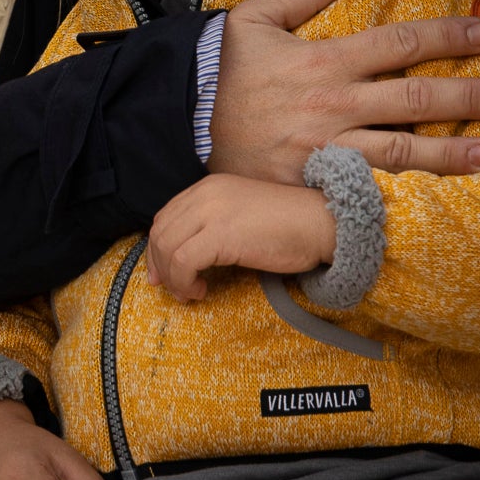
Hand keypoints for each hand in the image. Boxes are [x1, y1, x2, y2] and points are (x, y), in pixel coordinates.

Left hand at [148, 175, 335, 299]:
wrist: (322, 223)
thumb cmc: (289, 225)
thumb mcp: (240, 214)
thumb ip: (213, 223)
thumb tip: (188, 252)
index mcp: (208, 187)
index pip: (166, 217)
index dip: (158, 248)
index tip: (163, 273)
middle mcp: (205, 194)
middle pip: (161, 232)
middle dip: (160, 265)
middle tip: (171, 288)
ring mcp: (212, 212)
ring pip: (167, 248)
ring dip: (173, 277)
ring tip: (190, 292)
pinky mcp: (221, 234)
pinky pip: (183, 261)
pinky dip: (184, 281)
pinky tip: (201, 291)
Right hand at [209, 0, 479, 180]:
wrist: (174, 124)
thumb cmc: (216, 71)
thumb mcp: (252, 19)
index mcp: (322, 61)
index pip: (398, 43)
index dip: (446, 38)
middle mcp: (331, 105)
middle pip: (414, 99)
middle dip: (468, 97)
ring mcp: (324, 149)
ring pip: (401, 151)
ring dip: (452, 151)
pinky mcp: (312, 184)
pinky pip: (367, 189)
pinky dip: (406, 193)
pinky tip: (440, 196)